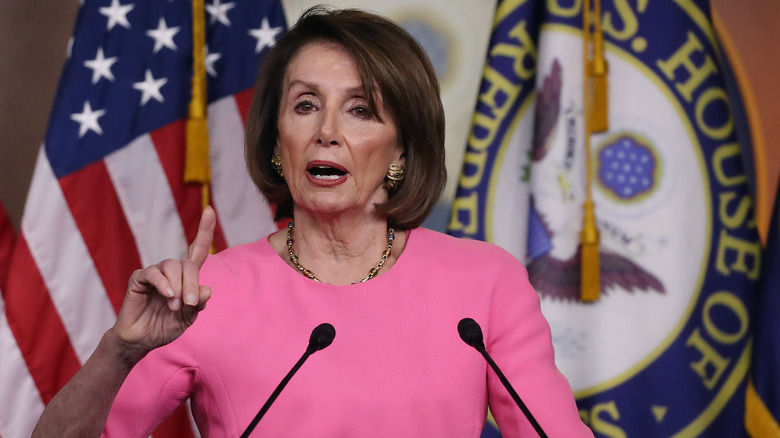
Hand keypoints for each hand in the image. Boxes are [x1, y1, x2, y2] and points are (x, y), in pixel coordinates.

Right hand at [112, 206, 215, 359]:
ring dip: (178, 286)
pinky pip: (153, 273)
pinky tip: (167, 295)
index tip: (210, 210)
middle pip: (188, 264)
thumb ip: (198, 304)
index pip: (198, 250)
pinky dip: (163, 283)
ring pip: (172, 266)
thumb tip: (207, 289)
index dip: (204, 230)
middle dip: (191, 283)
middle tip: (189, 304)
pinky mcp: (139, 278)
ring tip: (175, 305)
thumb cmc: (165, 326)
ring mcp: (155, 273)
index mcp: (186, 278)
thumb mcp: (187, 318)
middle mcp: (172, 271)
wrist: (141, 341)